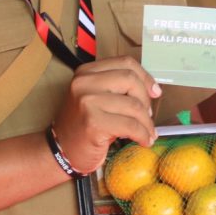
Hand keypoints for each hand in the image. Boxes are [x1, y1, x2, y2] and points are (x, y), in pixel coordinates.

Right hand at [51, 56, 161, 173]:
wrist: (60, 151)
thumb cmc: (83, 124)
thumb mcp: (97, 97)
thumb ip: (118, 87)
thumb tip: (153, 90)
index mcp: (87, 71)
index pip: (125, 63)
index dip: (145, 77)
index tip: (155, 92)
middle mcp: (84, 82)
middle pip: (130, 80)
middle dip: (146, 100)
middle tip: (148, 117)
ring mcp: (87, 101)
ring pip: (133, 105)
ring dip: (147, 122)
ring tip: (148, 133)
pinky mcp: (93, 122)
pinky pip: (130, 125)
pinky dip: (142, 134)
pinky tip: (144, 141)